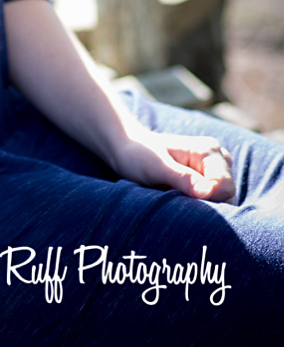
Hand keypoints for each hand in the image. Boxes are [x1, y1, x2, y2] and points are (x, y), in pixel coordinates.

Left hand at [109, 128, 235, 202]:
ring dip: (203, 206)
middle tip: (175, 197)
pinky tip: (181, 199)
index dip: (208, 200)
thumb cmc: (139, 155)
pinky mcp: (209, 180)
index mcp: (208, 150)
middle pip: (228, 196)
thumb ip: (183, 179)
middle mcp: (218, 157)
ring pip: (224, 201)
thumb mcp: (157, 167)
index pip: (225, 187)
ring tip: (176, 196)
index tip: (179, 196)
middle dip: (207, 205)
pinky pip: (216, 202)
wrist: (128, 150)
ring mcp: (215, 169)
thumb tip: (208, 193)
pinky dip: (201, 206)